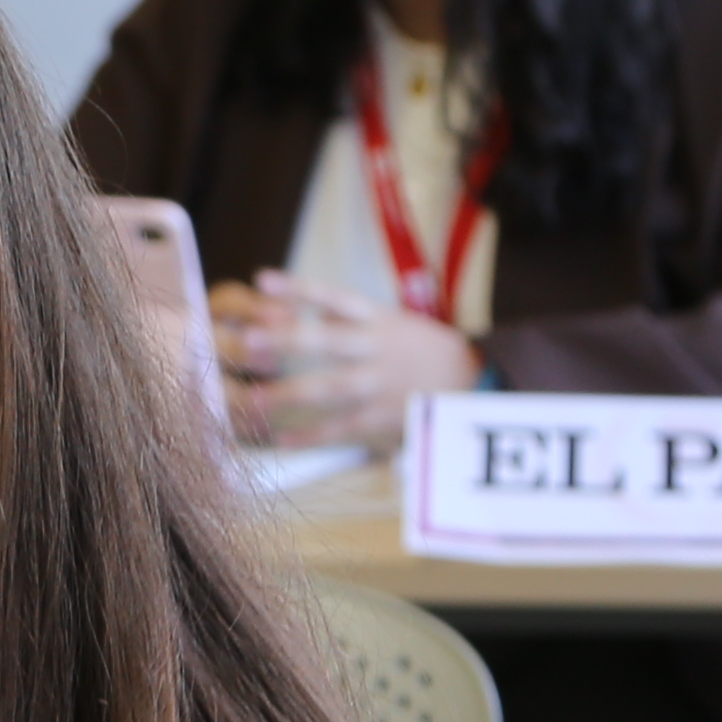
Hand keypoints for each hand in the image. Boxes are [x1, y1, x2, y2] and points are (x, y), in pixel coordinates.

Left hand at [210, 273, 483, 450]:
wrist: (473, 382)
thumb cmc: (420, 348)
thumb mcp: (391, 320)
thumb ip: (345, 312)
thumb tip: (298, 296)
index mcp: (380, 320)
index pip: (336, 298)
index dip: (300, 289)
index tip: (262, 281)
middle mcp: (378, 348)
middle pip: (327, 341)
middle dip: (287, 340)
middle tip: (248, 340)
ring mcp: (381, 384)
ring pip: (330, 388)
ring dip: (289, 394)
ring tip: (252, 399)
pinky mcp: (385, 417)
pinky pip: (343, 428)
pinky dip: (312, 436)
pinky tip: (281, 440)